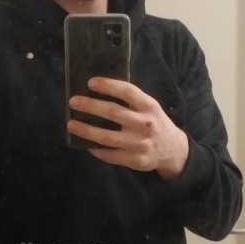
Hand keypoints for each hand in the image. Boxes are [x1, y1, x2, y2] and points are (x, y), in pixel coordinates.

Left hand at [68, 76, 188, 175]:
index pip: (128, 92)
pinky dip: (96, 149)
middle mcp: (145, 124)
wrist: (172, 150)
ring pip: (107, 137)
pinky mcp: (135, 160)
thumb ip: (131, 100)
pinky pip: (110, 155)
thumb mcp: (149, 107)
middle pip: (114, 113)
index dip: (108, 86)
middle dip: (91, 106)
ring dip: (86, 131)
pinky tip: (86, 144)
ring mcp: (140, 144)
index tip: (91, 83)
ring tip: (71, 125)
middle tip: (73, 102)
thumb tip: (98, 92)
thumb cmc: (154, 123)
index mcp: (149, 106)